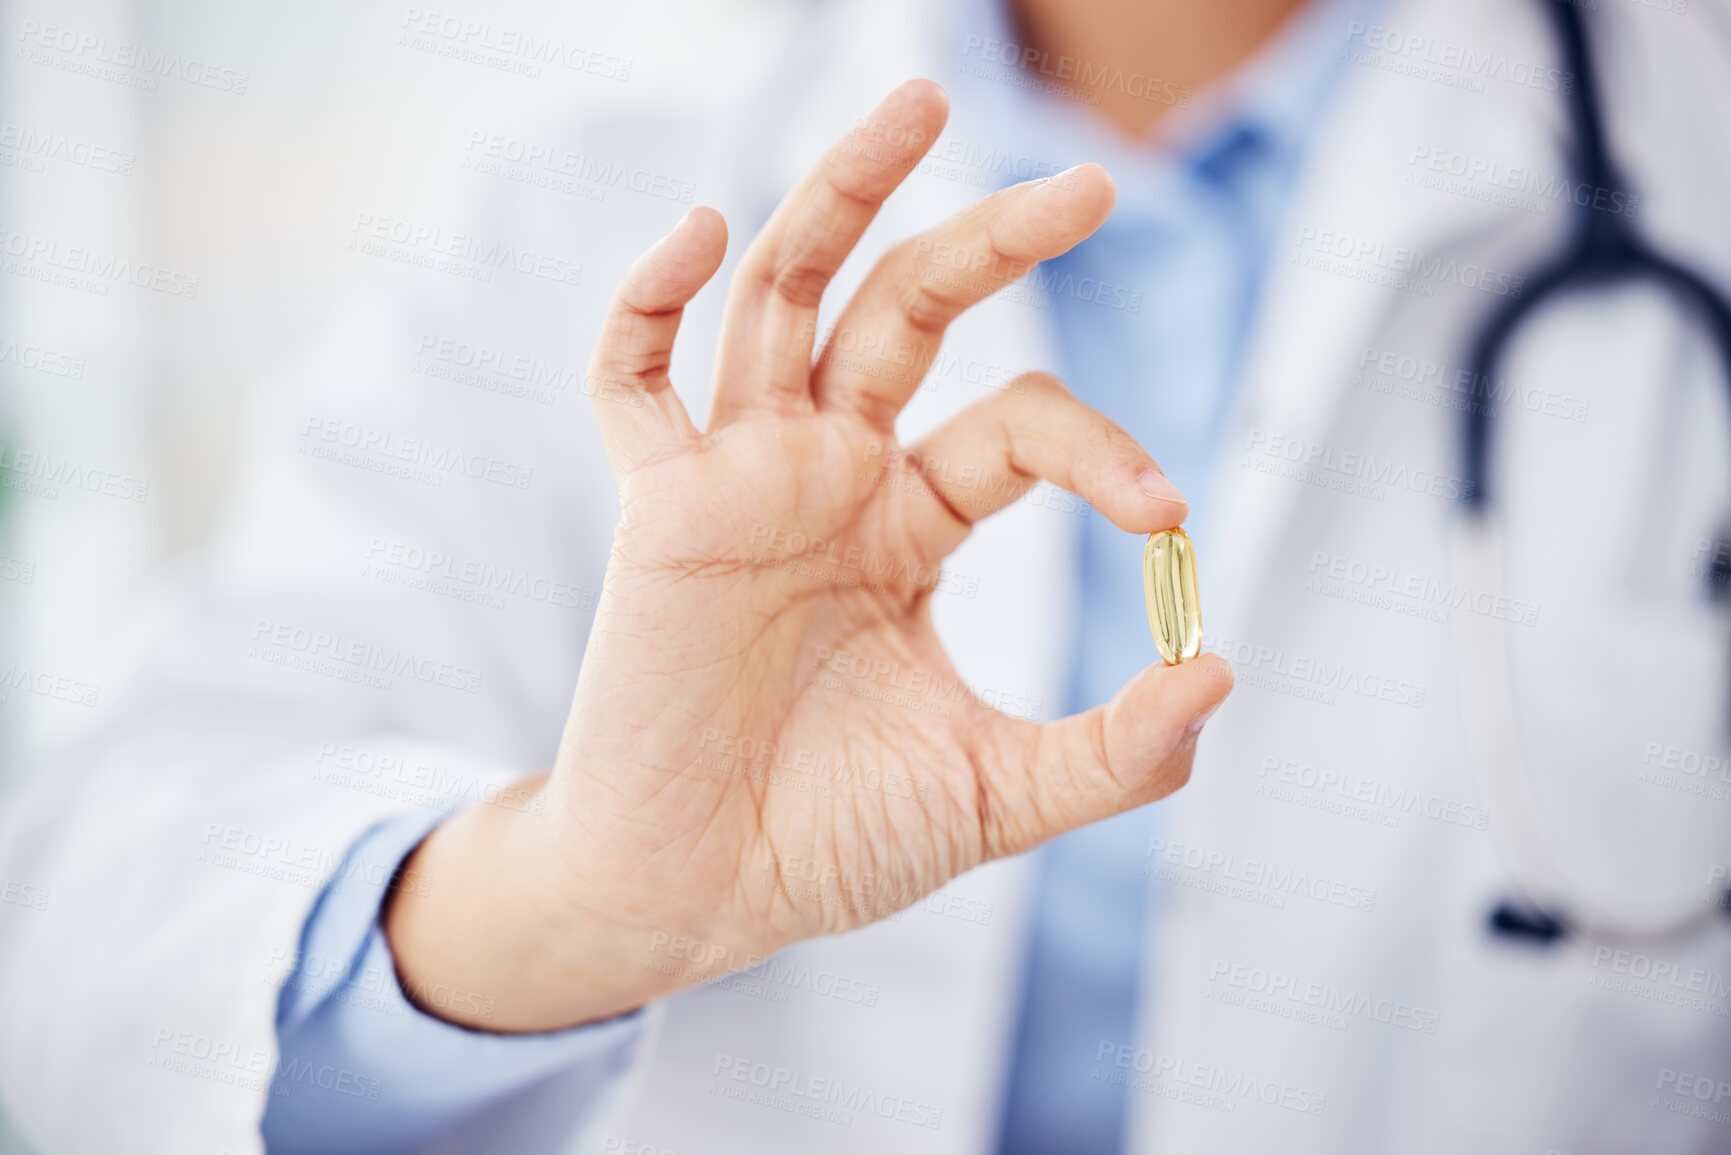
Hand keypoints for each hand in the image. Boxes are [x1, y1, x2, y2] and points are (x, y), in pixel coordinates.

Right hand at [385, 80, 1232, 1030]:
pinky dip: (648, 300)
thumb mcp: (994, 795)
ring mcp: (742, 477)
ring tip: (916, 102)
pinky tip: (696, 225)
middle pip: (910, 311)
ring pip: (786, 297)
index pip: (1018, 428)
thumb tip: (1220, 671)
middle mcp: (831, 475)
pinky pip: (631, 379)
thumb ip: (1114, 754)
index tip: (1168, 512)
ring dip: (842, 196)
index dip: (1101, 447)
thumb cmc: (830, 839)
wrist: (694, 894)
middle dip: (994, 239)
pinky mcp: (657, 506)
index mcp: (911, 526)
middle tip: (1096, 183)